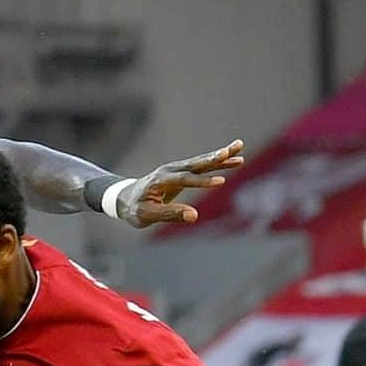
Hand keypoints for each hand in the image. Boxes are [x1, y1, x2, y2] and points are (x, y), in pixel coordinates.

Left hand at [119, 140, 244, 227]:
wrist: (125, 198)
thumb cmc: (135, 209)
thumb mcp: (148, 215)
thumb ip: (170, 214)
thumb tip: (194, 216)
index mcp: (160, 181)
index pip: (185, 180)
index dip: (202, 182)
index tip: (220, 182)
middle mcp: (170, 170)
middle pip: (195, 164)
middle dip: (214, 159)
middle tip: (231, 153)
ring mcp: (176, 169)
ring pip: (201, 161)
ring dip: (220, 156)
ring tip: (239, 149)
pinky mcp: (181, 171)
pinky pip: (201, 165)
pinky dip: (216, 161)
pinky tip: (231, 156)